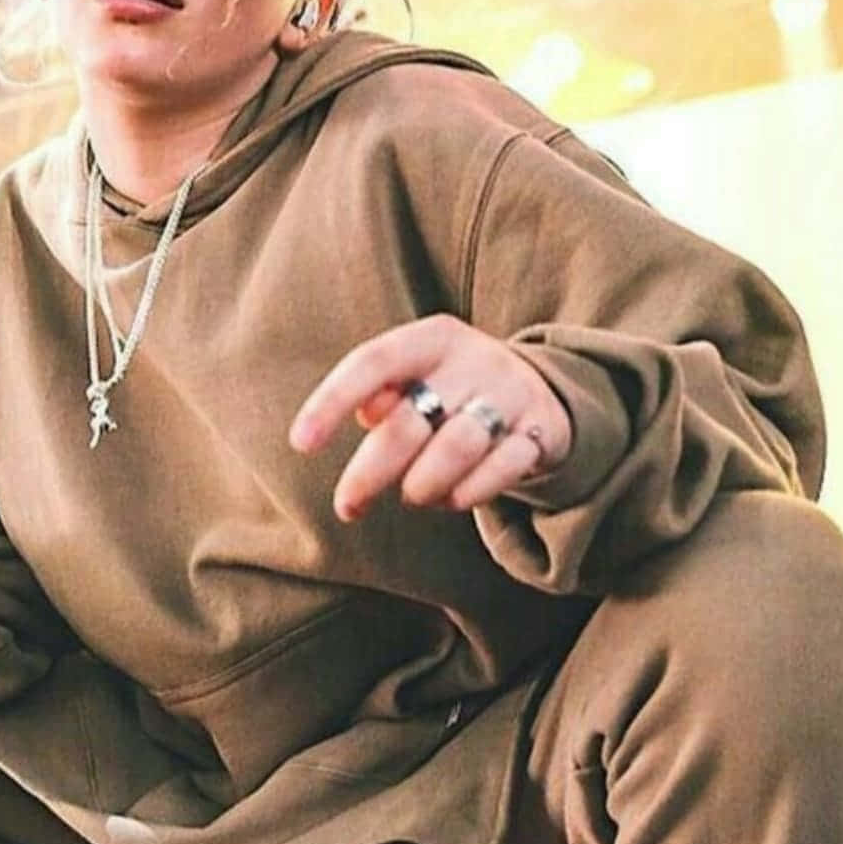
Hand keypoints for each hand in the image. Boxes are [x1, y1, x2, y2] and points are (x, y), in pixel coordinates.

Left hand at [289, 314, 572, 522]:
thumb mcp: (416, 375)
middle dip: (370, 472)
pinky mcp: (541, 432)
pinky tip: (451, 499)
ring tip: (412, 496)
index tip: (301, 444)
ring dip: (422, 485)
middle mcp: (474, 360)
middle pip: (410, 421)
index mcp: (433, 338)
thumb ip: (381, 392)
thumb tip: (366, 414)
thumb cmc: (450, 388)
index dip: (332, 402)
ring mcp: (512, 395)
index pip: (372, 362)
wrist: (539, 389)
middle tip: (348, 506)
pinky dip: (470, 493)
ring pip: (457, 448)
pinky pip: (502, 469)